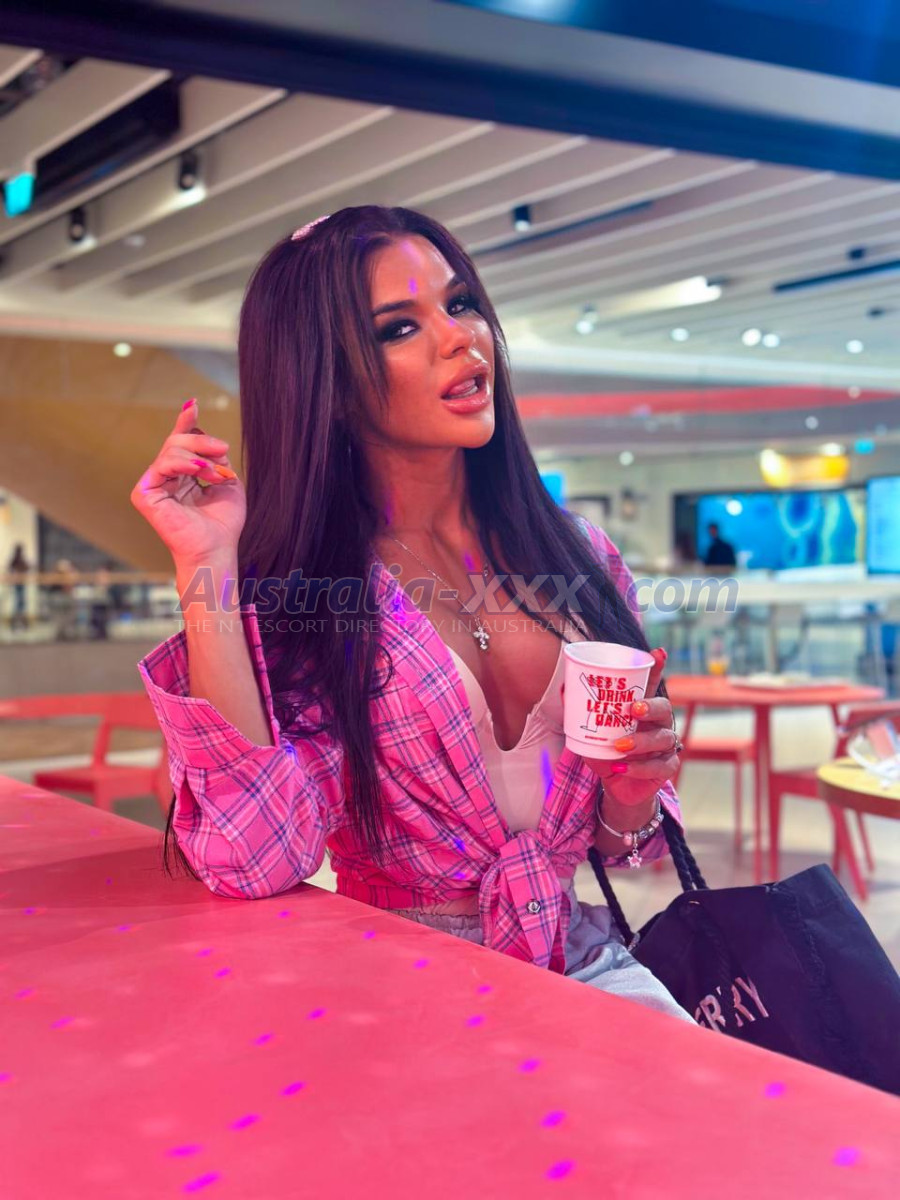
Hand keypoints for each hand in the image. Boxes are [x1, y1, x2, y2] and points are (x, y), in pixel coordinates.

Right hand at [130, 399, 245, 567]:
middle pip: (177, 442)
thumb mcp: (226, 481)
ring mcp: (153, 485)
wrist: (216, 549)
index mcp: (182, 476)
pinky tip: (201, 472)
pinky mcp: (144, 493)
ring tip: (216, 473)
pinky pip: (162, 465)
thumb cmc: (223, 523)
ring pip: (171, 451)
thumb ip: (215, 457)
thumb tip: (199, 429)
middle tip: (223, 450)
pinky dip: (184, 464)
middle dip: (202, 442)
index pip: (181, 443)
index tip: (193, 404)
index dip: (185, 423)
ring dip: (199, 457)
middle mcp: (165, 478)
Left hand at [583, 648, 680, 808]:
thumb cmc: (606, 751)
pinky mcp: (666, 767)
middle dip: (651, 707)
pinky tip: (622, 768)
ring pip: (662, 738)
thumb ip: (582, 712)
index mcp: (643, 707)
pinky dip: (640, 768)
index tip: (658, 653)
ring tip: (620, 746)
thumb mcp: (591, 731)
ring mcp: (666, 745)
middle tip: (634, 709)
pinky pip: (659, 766)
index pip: (652, 684)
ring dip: (641, 742)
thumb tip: (564, 690)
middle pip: (664, 708)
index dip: (657, 668)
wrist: (616, 784)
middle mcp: (659, 722)